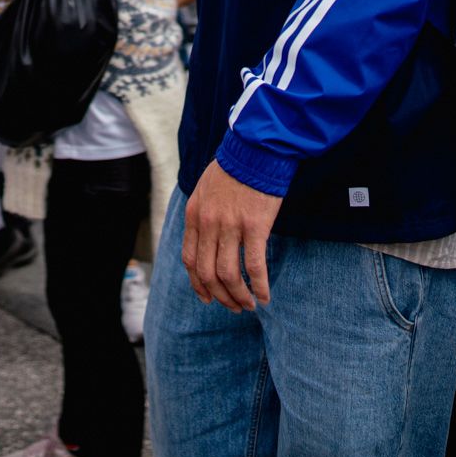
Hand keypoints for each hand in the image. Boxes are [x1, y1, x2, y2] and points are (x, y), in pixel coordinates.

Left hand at [181, 160, 283, 311]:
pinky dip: (259, 285)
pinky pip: (254, 266)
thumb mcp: (205, 190)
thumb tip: (207, 239)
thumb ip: (203, 215)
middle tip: (233, 307)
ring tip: (249, 305)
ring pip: (228, 274)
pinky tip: (265, 296)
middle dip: (219, 296)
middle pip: (207, 273)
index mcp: (195, 216)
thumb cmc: (234, 168)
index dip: (198, 285)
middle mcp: (208, 224)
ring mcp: (231, 226)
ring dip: (238, 296)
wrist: (255, 149)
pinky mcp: (255, 226)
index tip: (208, 298)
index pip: (190, 260)